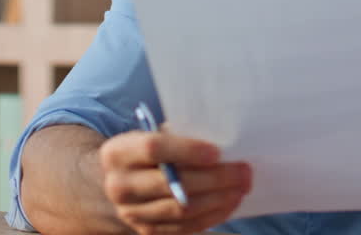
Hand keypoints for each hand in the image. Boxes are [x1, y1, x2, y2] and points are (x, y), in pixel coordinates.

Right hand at [99, 130, 251, 234]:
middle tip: (243, 171)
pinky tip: (230, 202)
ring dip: (219, 199)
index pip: (153, 149)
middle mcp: (119, 186)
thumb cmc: (147, 152)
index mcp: (117, 153)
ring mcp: (132, 213)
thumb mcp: (152, 135)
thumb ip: (178, 136)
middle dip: (215, 178)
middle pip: (173, 184)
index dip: (187, 150)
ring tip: (241, 187)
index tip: (217, 152)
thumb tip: (222, 141)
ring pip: (182, 209)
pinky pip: (186, 227)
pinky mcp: (147, 231)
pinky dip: (213, 215)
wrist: (122, 182)